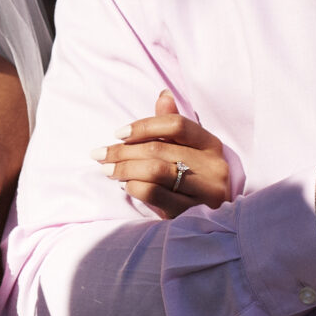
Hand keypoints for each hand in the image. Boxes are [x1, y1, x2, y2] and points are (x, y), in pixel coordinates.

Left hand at [96, 90, 228, 213]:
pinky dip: (134, 187)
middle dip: (124, 151)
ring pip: (155, 172)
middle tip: (100, 154)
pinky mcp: (193, 213)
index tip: (118, 133)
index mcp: (211, 145)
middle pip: (160, 150)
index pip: (176, 124)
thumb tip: (164, 95)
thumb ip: (172, 125)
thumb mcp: (187, 150)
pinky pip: (155, 195)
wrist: (214, 221)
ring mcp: (206, 192)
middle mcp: (213, 167)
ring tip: (107, 169)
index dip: (144, 126)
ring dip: (124, 169)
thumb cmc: (195, 178)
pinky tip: (125, 185)